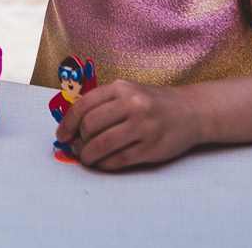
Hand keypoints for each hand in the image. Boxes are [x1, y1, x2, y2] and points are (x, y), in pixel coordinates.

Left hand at [59, 78, 201, 169]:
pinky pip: (120, 159)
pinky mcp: (152, 148)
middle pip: (90, 125)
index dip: (67, 123)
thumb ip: (102, 103)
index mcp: (121, 88)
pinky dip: (105, 163)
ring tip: (86, 158)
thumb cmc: (151, 102)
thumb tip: (71, 125)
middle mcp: (132, 104)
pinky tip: (102, 163)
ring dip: (89, 155)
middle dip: (79, 140)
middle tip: (76, 147)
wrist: (189, 111)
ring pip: (103, 144)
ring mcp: (143, 126)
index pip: (83, 105)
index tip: (61, 135)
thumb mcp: (127, 92)